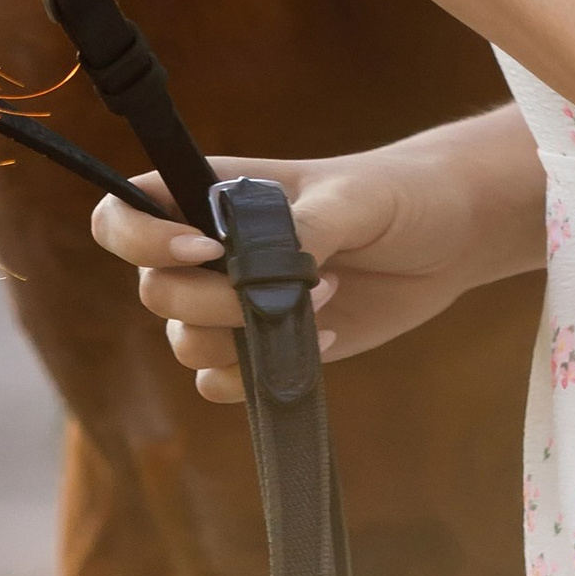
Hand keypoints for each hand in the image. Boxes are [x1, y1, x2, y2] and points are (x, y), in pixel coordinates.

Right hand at [89, 120, 544, 405]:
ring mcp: (238, 301)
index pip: (125, 211)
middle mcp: (212, 249)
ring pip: (182, 341)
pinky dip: (258, 377)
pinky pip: (219, 383)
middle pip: (152, 291)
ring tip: (321, 304)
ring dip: (239, 339)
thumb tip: (268, 266)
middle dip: (211, 301)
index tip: (201, 250)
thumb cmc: (399, 194)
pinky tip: (322, 343)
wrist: (449, 237)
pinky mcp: (268, 348)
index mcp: (216, 193)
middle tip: (288, 285)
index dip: (141, 238)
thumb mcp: (357, 197)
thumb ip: (306, 225)